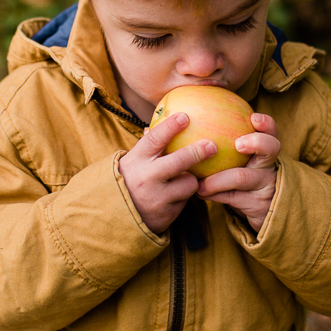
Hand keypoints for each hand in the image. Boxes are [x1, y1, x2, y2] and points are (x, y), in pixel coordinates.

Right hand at [119, 112, 218, 234]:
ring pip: (188, 183)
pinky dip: (184, 196)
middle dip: (197, 152)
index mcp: (137, 160)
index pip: (154, 139)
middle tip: (212, 145)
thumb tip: (172, 115)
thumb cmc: (133, 177)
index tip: (185, 116)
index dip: (170, 127)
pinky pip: (186, 201)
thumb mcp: (136, 159)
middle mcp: (146, 178)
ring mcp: (157, 198)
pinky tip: (175, 196)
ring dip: (190, 179)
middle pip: (178, 161)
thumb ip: (152, 142)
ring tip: (182, 179)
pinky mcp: (167, 214)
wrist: (119, 214)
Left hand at [196, 112, 279, 233]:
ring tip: (200, 184)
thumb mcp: (239, 160)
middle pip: (271, 148)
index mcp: (264, 150)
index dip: (266, 123)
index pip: (270, 132)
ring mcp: (264, 184)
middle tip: (238, 144)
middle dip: (256, 142)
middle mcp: (268, 165)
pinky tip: (199, 192)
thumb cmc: (239, 176)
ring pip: (243, 176)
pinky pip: (232, 197)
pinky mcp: (256, 203)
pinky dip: (213, 193)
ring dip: (217, 179)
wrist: (256, 209)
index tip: (254, 118)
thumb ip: (223, 143)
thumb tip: (186, 120)